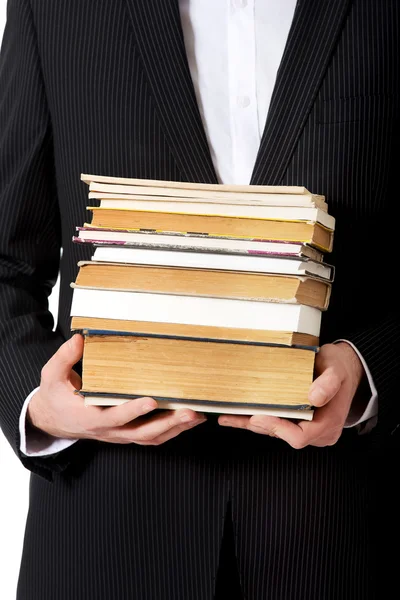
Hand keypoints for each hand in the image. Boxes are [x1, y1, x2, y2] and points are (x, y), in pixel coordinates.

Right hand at [28, 334, 205, 445]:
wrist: (52, 420)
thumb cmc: (55, 396)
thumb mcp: (52, 375)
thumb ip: (65, 357)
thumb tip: (80, 339)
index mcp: (90, 416)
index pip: (115, 417)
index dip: (133, 411)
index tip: (152, 401)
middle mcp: (108, 430)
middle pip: (142, 433)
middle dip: (168, 423)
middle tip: (189, 411)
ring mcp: (119, 435)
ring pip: (150, 438)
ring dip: (175, 429)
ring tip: (197, 415)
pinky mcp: (126, 434)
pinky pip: (151, 437)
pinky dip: (171, 430)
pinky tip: (188, 420)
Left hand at [218, 342, 364, 447]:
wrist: (345, 369)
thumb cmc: (340, 368)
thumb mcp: (337, 370)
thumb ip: (328, 383)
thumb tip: (314, 397)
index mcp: (327, 425)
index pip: (299, 436)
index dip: (277, 429)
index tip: (258, 417)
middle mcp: (316, 433)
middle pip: (282, 435)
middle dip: (257, 425)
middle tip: (233, 415)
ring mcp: (305, 429)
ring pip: (274, 431)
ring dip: (250, 423)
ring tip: (227, 415)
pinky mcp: (296, 422)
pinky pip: (274, 424)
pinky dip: (255, 419)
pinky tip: (235, 416)